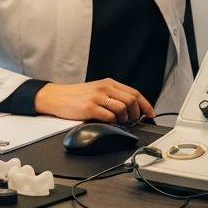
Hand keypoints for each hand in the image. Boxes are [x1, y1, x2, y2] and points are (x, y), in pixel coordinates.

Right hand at [34, 79, 154, 124]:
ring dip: (124, 119)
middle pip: (131, 101)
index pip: (134, 92)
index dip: (145, 104)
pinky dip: (113, 123)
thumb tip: (130, 109)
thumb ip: (112, 96)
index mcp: (108, 83)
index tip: (151, 113)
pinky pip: (109, 117)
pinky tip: (109, 123)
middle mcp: (105, 88)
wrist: (56, 97)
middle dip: (136, 114)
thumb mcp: (96, 90)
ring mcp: (97, 97)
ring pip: (122, 109)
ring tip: (119, 122)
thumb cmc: (76, 96)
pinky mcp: (90, 107)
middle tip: (133, 121)